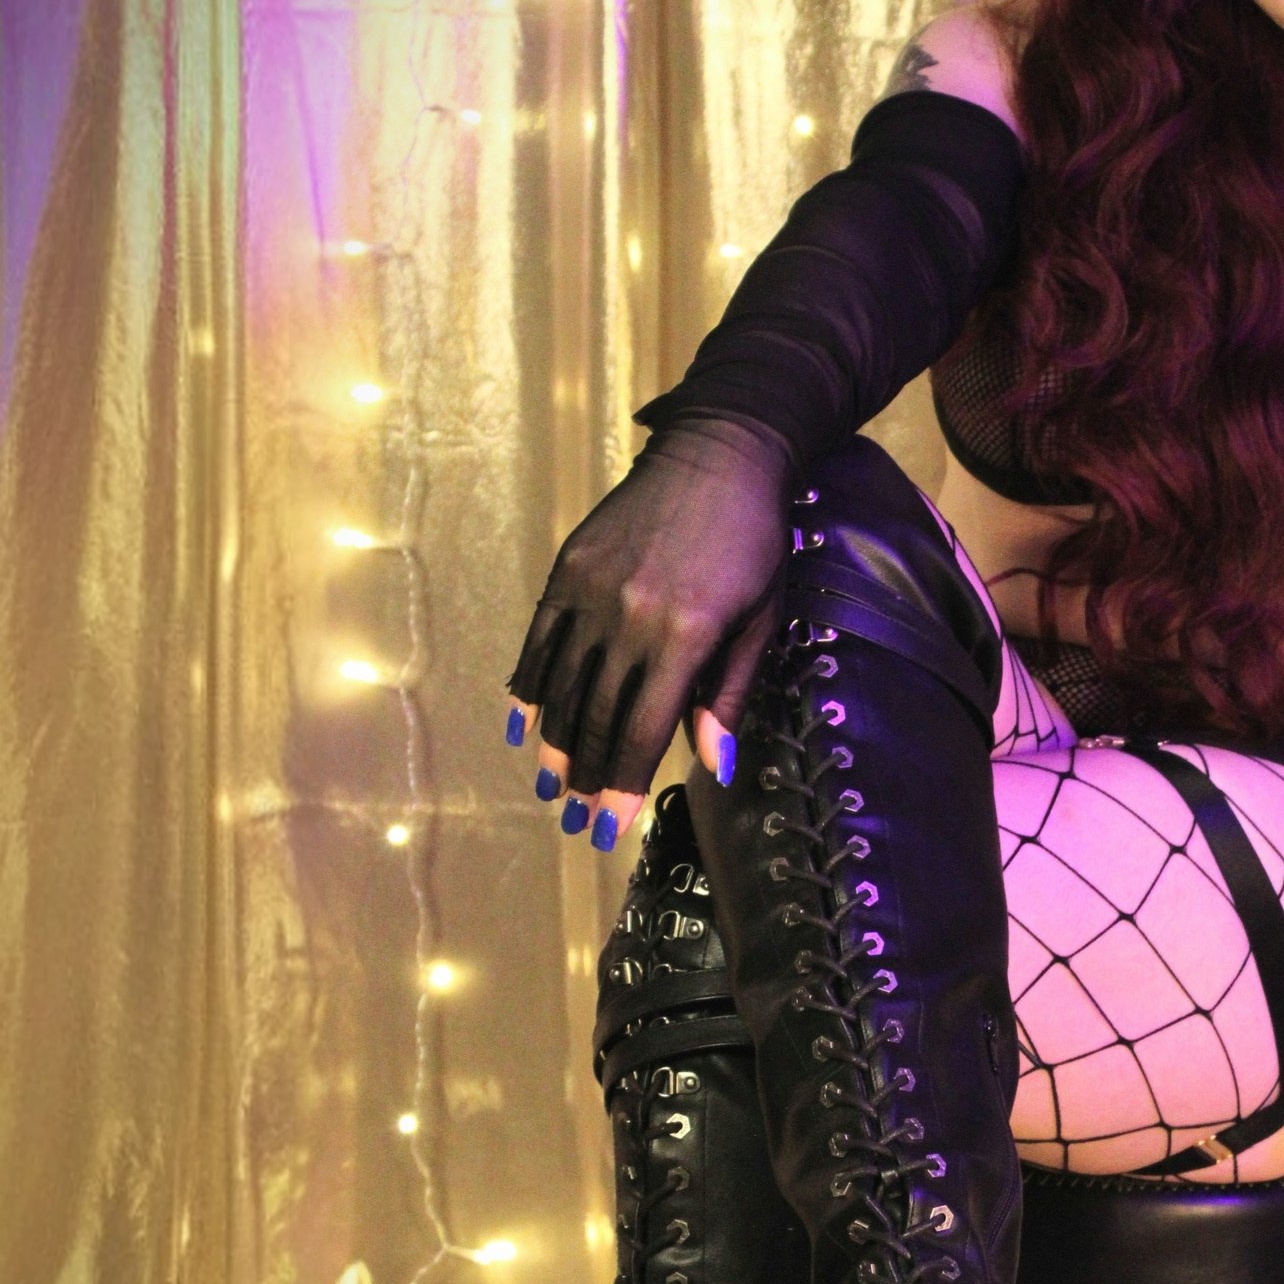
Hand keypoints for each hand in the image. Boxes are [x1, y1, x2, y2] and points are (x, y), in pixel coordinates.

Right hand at [505, 412, 791, 842]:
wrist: (720, 454)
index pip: (642, 730)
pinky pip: (540, 640)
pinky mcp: (569, 567)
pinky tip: (522, 723)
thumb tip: (713, 767)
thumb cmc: (754, 543)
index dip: (620, 785)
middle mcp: (631, 617)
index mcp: (686, 636)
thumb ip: (729, 695)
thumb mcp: (761, 621)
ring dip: (552, 742)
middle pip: (595, 716)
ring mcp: (593, 590)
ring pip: (561, 685)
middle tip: (573, 820)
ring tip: (549, 786)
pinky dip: (528, 685)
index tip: (606, 829)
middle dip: (583, 777)